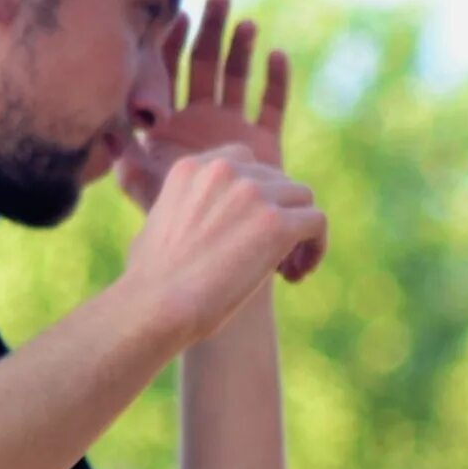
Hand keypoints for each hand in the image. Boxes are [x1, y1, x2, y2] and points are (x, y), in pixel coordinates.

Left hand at [120, 0, 325, 281]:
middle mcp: (202, 121)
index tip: (178, 13)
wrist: (215, 253)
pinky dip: (274, 82)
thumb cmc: (172, 223)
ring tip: (246, 23)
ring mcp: (234, 130)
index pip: (172, 71)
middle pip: (207, 65)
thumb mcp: (142, 181)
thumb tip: (97, 122)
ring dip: (242, 50)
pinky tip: (276, 55)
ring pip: (239, 79)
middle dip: (212, 30)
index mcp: (172, 124)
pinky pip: (271, 107)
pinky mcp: (266, 146)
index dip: (175, 41)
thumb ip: (121, 151)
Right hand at [125, 146, 327, 347]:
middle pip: (279, 182)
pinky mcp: (278, 224)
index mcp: (193, 168)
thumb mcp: (154, 227)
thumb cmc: (150, 282)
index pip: (246, 162)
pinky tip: (296, 276)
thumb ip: (182, 209)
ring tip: (287, 270)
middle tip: (272, 258)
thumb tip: (196, 222)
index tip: (249, 230)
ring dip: (301, 233)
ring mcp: (253, 194)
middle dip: (280, 216)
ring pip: (303, 200)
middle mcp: (225, 171)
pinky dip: (316, 249)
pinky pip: (317, 223)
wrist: (157, 305)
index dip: (257, 197)